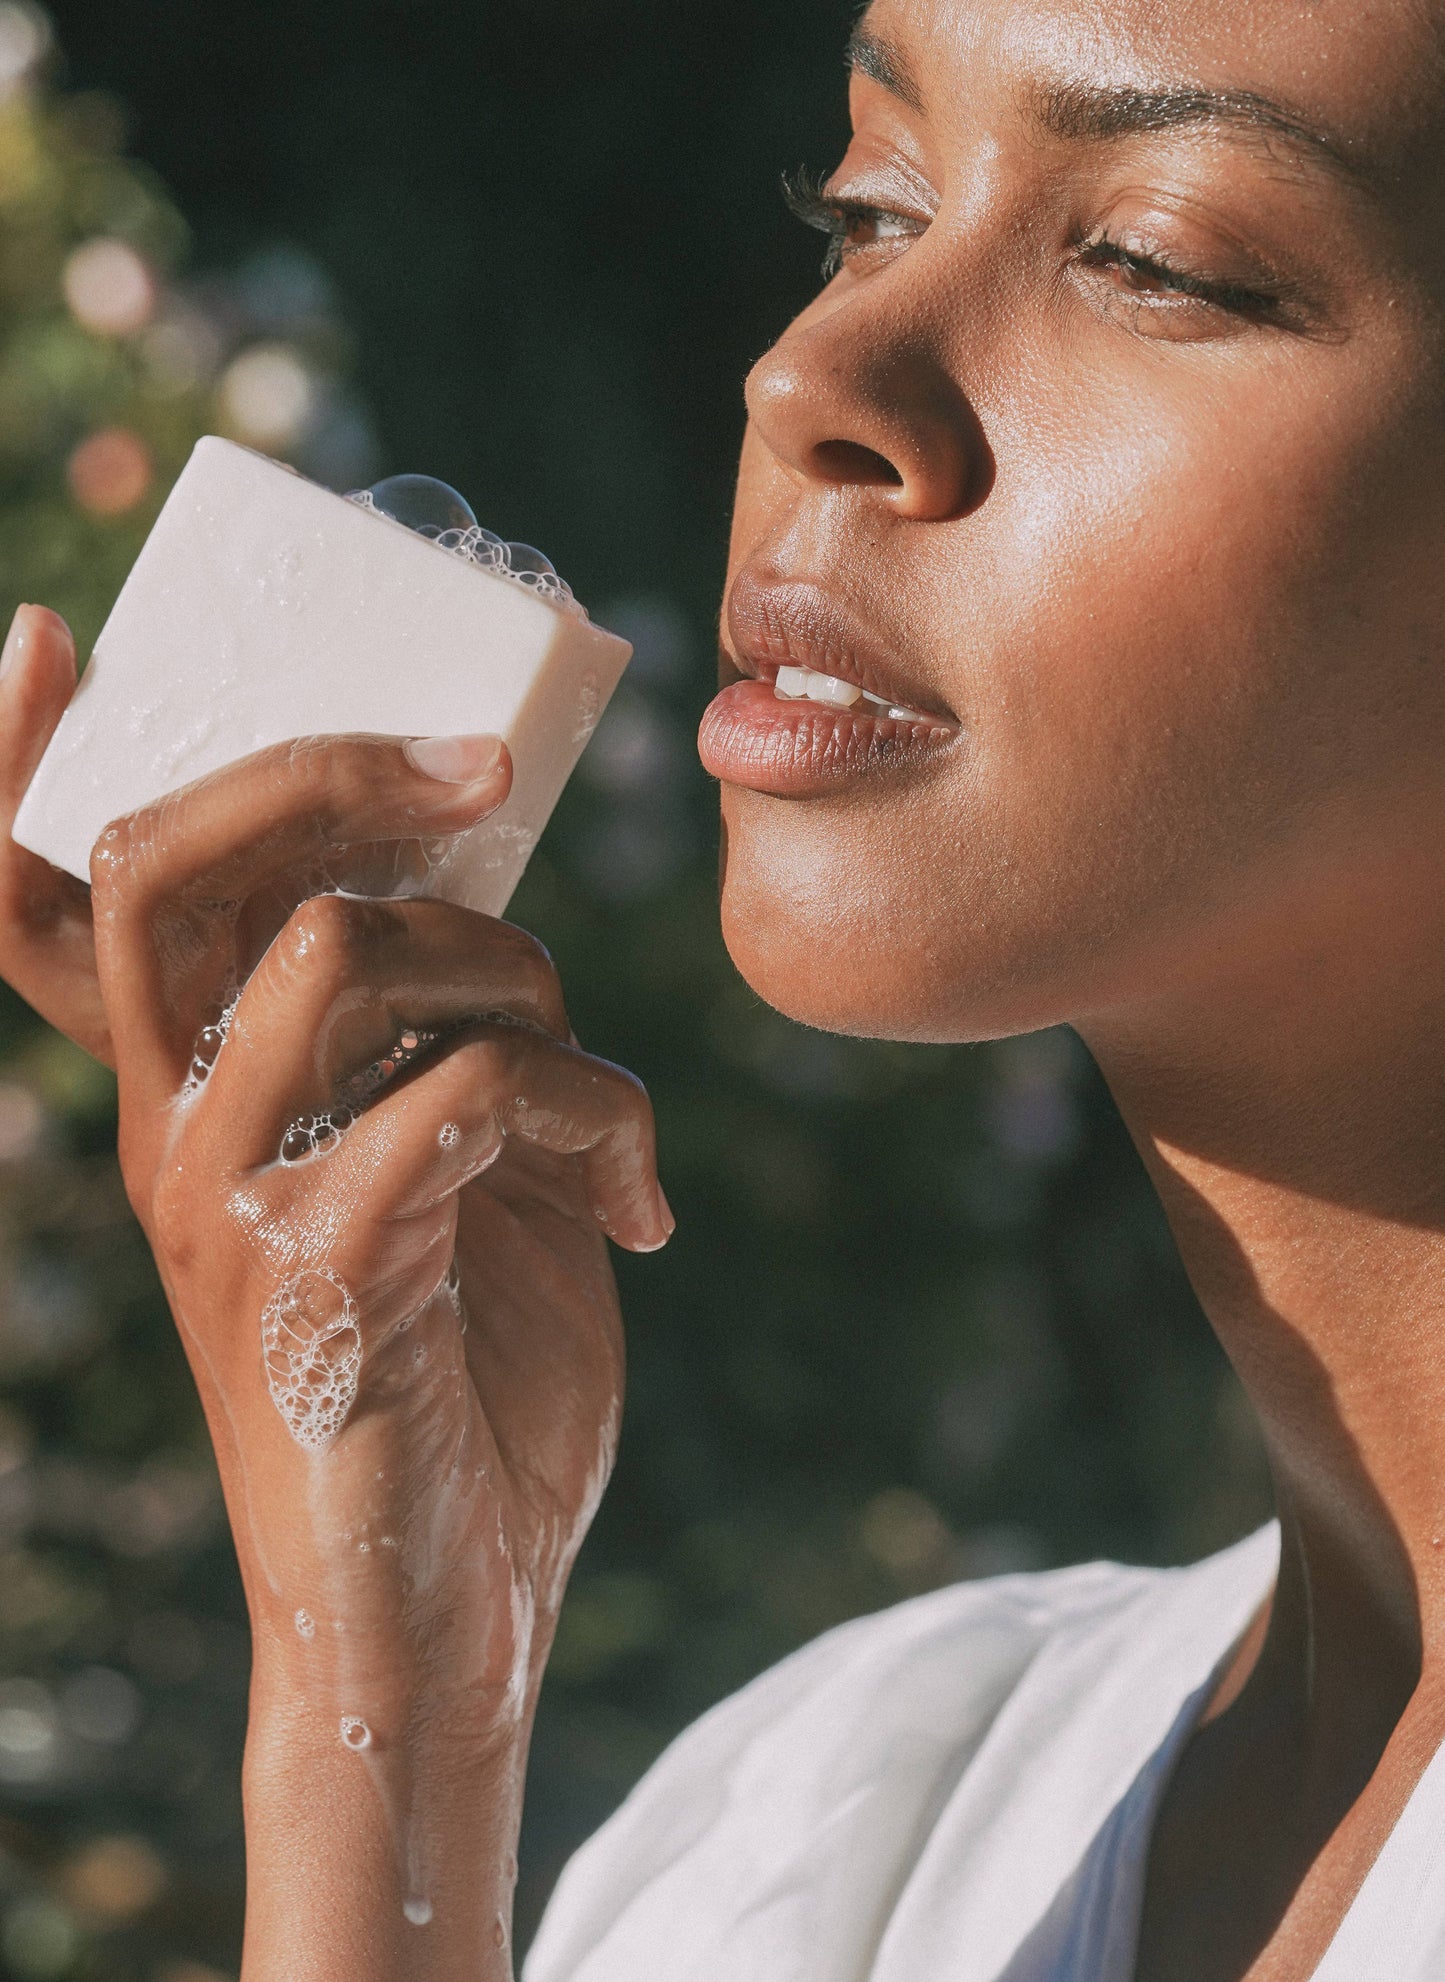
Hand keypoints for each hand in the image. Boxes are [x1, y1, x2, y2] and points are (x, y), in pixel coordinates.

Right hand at [0, 601, 672, 1975]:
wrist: (446, 1617)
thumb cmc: (462, 1383)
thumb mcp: (453, 1178)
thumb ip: (439, 1038)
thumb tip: (502, 908)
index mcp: (193, 1102)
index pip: (50, 916)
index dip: (20, 772)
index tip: (50, 641)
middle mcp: (176, 1136)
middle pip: (176, 864)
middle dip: (334, 770)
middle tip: (480, 767)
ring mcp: (229, 1205)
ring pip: (350, 952)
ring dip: (528, 977)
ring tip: (603, 1099)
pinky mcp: (318, 1273)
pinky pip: (469, 1091)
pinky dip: (596, 1112)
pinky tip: (638, 1207)